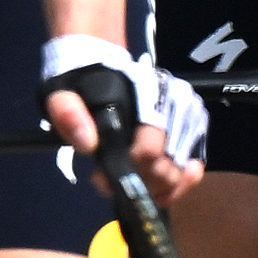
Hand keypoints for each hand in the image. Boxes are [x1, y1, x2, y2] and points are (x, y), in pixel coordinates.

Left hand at [38, 43, 205, 206]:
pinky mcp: (195, 130)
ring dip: (151, 187)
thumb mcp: (63, 94)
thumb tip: (88, 144)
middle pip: (166, 168)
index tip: (98, 174)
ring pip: (179, 174)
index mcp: (149, 92)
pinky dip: (175, 186)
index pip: (149, 151)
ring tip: (127, 179)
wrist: (103, 68)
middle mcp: (179, 102)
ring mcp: (190, 116)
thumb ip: (69, 115)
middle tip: (109, 179)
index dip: (125, 170)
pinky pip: (193, 171)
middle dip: (137, 182)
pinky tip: (154, 189)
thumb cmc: (84, 85)